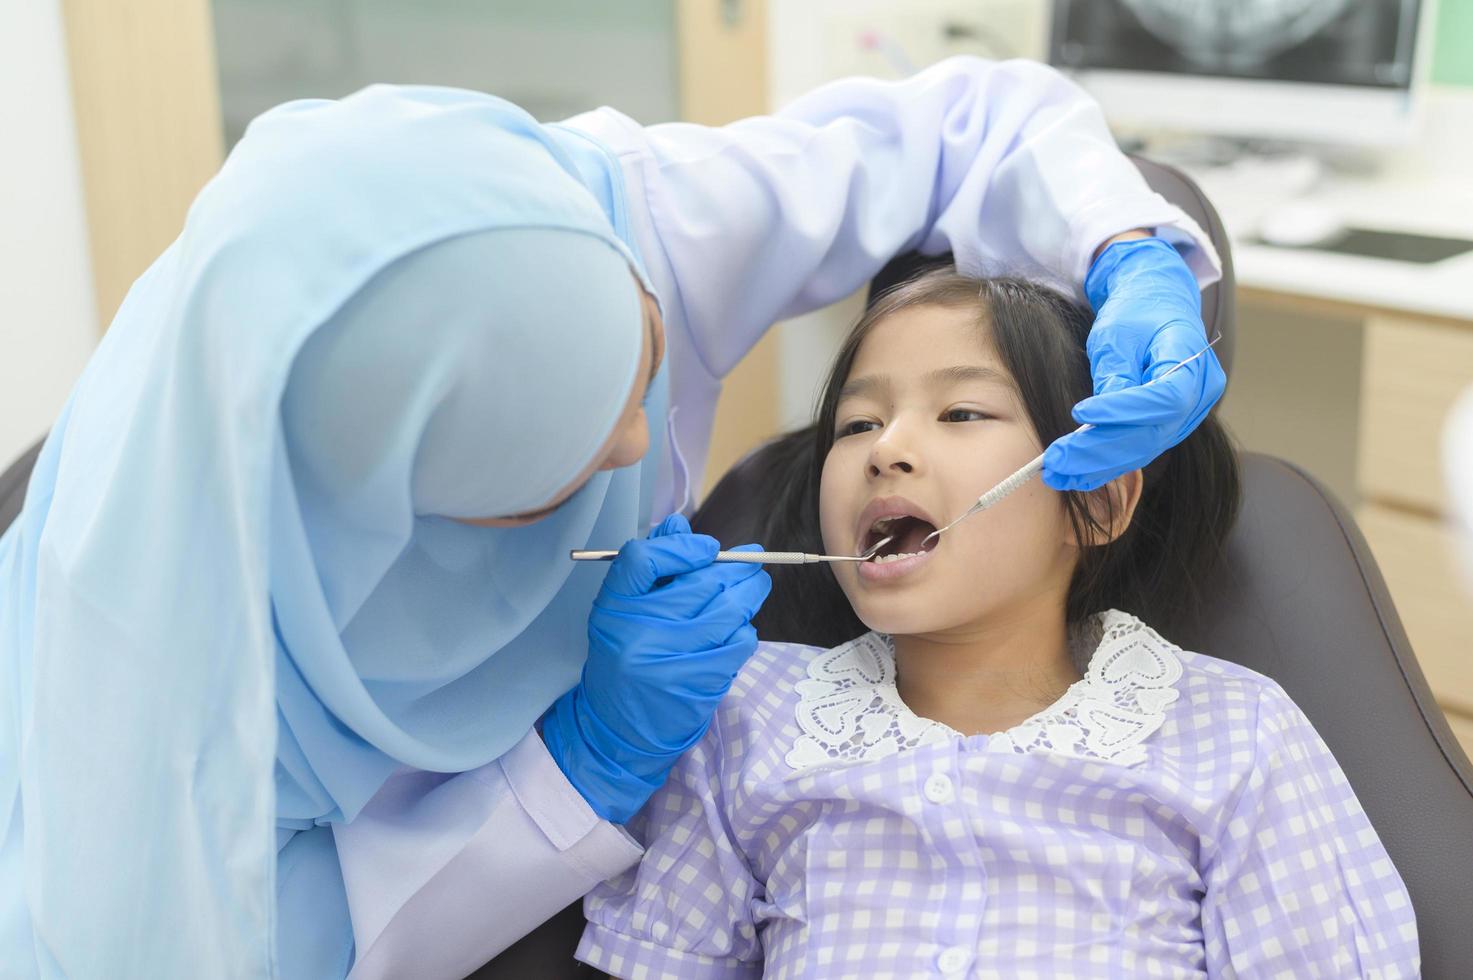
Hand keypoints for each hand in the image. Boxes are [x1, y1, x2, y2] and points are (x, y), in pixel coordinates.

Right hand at [540, 514, 770, 822]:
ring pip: (730, 608)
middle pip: (701, 580)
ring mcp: (671, 660)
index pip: (643, 559)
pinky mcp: (700, 683)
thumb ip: (652, 566)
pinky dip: (745, 630)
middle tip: (751, 562)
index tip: (707, 547)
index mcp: (613, 609)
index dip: (681, 546)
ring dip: (750, 593)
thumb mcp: (623, 612)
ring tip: (753, 587)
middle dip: (736, 567)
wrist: (619, 731)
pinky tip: (737, 630)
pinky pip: (739, 641)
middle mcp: (638, 633)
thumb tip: (680, 524)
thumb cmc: (625, 660)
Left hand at [1043, 237, 1225, 491]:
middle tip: (1055, 459)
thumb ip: (1113, 374)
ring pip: (1144, 448)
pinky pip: (1139, 449)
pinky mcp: (1168, 427)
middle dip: (1099, 450)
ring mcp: (1187, 415)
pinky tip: (1074, 475)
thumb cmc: (1136, 312)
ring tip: (1056, 472)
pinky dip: (1106, 464)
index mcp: (1192, 360)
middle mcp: (1199, 394)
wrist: (1155, 302)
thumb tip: (1096, 421)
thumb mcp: (1118, 333)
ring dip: (1097, 465)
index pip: (1165, 397)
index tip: (1080, 412)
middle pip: (1152, 433)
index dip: (1124, 410)